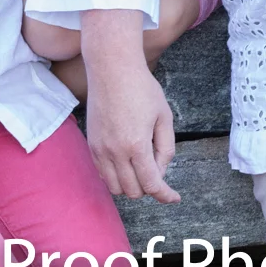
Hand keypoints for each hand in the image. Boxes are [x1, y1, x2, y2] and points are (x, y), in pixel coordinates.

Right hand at [86, 55, 180, 203]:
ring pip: (115, 188)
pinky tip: (127, 163)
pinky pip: (103, 174)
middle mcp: (115, 151)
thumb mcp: (164, 117)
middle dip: (149, 187)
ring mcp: (100, 149)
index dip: (166, 195)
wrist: (112, 68)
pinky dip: (116, 176)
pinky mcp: (91, 144)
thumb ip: (166, 149)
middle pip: (133, 191)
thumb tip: (160, 171)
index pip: (152, 185)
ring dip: (131, 185)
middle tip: (158, 170)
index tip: (174, 197)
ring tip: (142, 167)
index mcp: (136, 145)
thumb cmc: (142, 88)